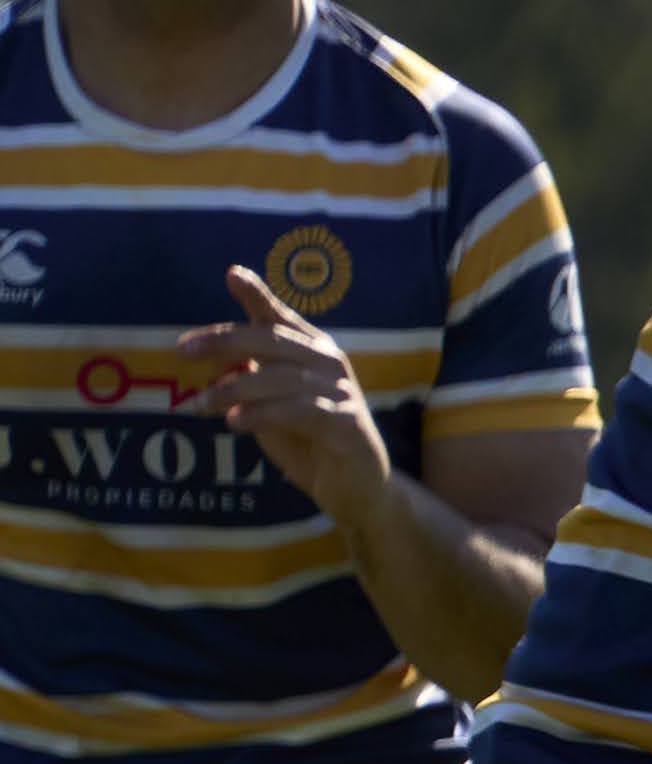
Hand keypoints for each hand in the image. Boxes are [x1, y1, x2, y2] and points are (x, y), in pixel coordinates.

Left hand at [188, 269, 396, 522]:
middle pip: (274, 341)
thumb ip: (249, 381)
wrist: (356, 489)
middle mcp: (330, 364)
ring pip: (281, 377)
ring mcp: (341, 393)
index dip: (259, 294)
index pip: (281, 318)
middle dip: (226, 340)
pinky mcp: (347, 424)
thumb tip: (217, 361)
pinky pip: (299, 412)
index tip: (233, 274)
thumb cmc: (310, 443)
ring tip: (198, 405)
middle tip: (184, 350)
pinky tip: (234, 422)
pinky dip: (262, 414)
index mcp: (313, 353)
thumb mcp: (269, 406)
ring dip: (234, 390)